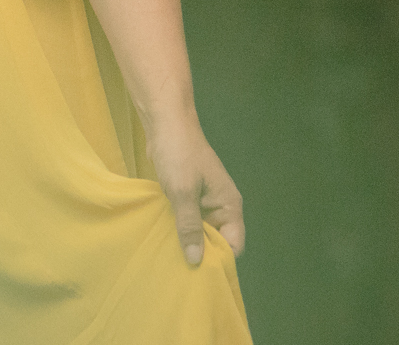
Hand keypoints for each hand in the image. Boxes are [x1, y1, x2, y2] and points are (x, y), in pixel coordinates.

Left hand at [146, 117, 244, 267]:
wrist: (166, 124)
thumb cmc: (179, 156)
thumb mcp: (183, 193)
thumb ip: (190, 227)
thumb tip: (196, 261)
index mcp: (229, 205)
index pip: (233, 244)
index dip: (219, 259)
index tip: (199, 275)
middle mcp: (221, 206)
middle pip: (217, 241)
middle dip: (202, 254)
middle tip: (180, 273)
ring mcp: (204, 201)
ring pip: (201, 232)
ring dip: (189, 243)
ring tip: (171, 261)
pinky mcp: (189, 197)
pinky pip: (189, 221)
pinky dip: (180, 230)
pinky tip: (165, 241)